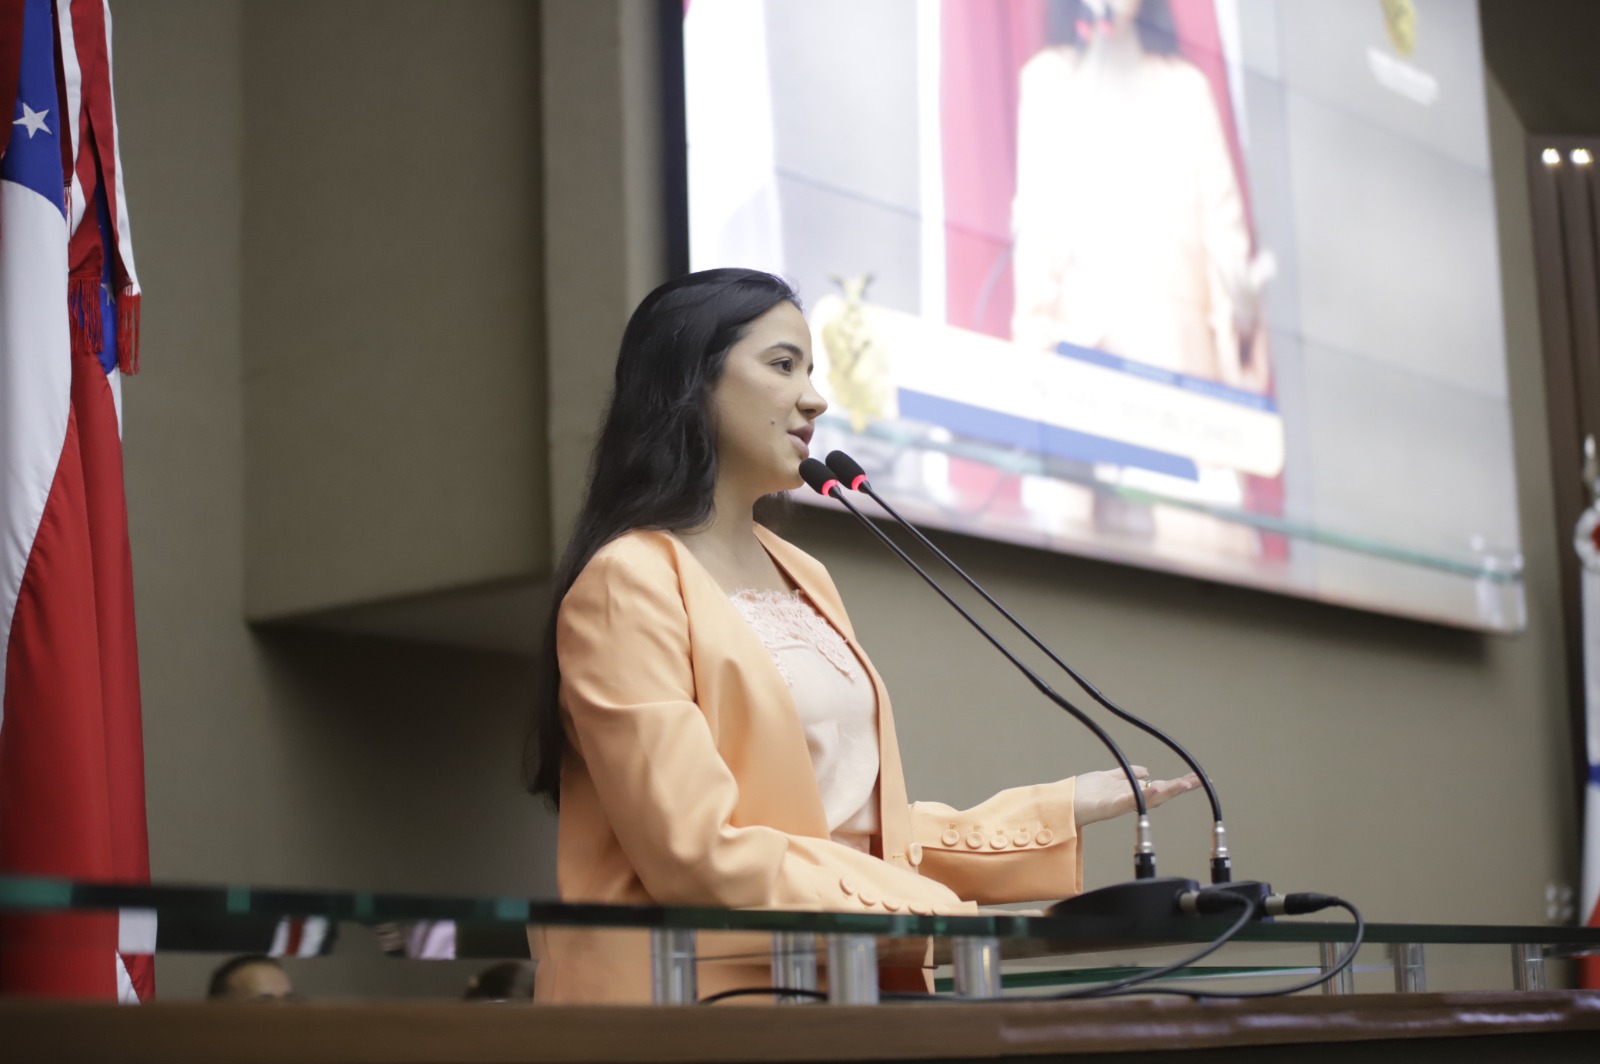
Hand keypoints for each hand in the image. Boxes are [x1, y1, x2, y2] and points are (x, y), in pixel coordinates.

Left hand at [1073, 766, 1200, 828]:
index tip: (1196, 778)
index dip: (1178, 783)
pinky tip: (1155, 786)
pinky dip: (1142, 794)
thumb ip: (1127, 774)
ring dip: (1168, 790)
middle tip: (1201, 781)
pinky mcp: (1109, 805)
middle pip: (1160, 792)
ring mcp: (1121, 802)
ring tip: (1185, 784)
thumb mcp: (1108, 777)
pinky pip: (1129, 800)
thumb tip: (1146, 771)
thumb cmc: (1083, 793)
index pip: (1159, 786)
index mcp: (1130, 792)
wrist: (1063, 805)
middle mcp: (1129, 798)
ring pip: (1149, 796)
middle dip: (1180, 786)